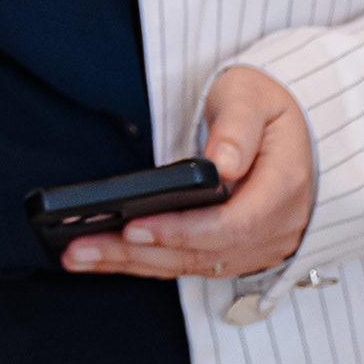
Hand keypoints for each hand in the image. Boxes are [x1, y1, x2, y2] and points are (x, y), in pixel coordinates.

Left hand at [62, 65, 315, 282]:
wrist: (284, 126)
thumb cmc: (262, 105)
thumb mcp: (251, 98)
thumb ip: (237, 127)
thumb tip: (223, 164)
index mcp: (284, 188)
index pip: (233, 224)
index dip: (182, 230)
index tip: (134, 227)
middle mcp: (277, 227)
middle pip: (205, 253)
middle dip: (141, 253)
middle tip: (82, 247)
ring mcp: (260, 245)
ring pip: (193, 264)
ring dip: (134, 265)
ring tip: (79, 255)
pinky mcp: (238, 251)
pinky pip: (191, 263)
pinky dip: (148, 263)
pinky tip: (107, 258)